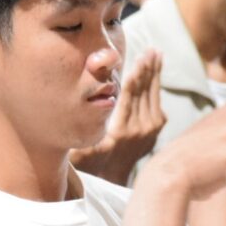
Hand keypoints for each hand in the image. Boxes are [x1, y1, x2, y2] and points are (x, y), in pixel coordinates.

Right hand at [70, 49, 165, 182]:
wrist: (114, 176)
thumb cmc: (93, 159)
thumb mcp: (83, 148)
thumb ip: (82, 132)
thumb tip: (69, 114)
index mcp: (121, 130)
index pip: (130, 97)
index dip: (135, 76)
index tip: (139, 58)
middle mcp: (140, 128)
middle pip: (144, 91)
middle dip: (147, 68)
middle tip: (150, 50)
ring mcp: (151, 129)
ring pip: (153, 94)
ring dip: (155, 72)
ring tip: (155, 53)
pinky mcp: (156, 128)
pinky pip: (156, 100)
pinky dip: (156, 83)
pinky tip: (156, 68)